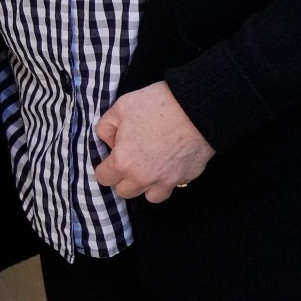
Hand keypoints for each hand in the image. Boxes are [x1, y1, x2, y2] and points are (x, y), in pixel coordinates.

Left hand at [92, 82, 214, 202]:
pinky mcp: (188, 176)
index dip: (106, 166)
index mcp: (123, 162)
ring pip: (151, 196)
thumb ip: (106, 127)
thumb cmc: (158, 104)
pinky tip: (174, 160)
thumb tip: (109, 142)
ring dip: (149, 185)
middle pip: (125, 191)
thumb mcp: (121, 106)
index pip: (103, 177)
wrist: (197, 106)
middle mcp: (143, 178)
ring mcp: (167, 180)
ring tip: (154, 167)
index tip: (114, 156)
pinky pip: (175, 185)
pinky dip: (172, 178)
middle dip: (126, 178)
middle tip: (133, 160)